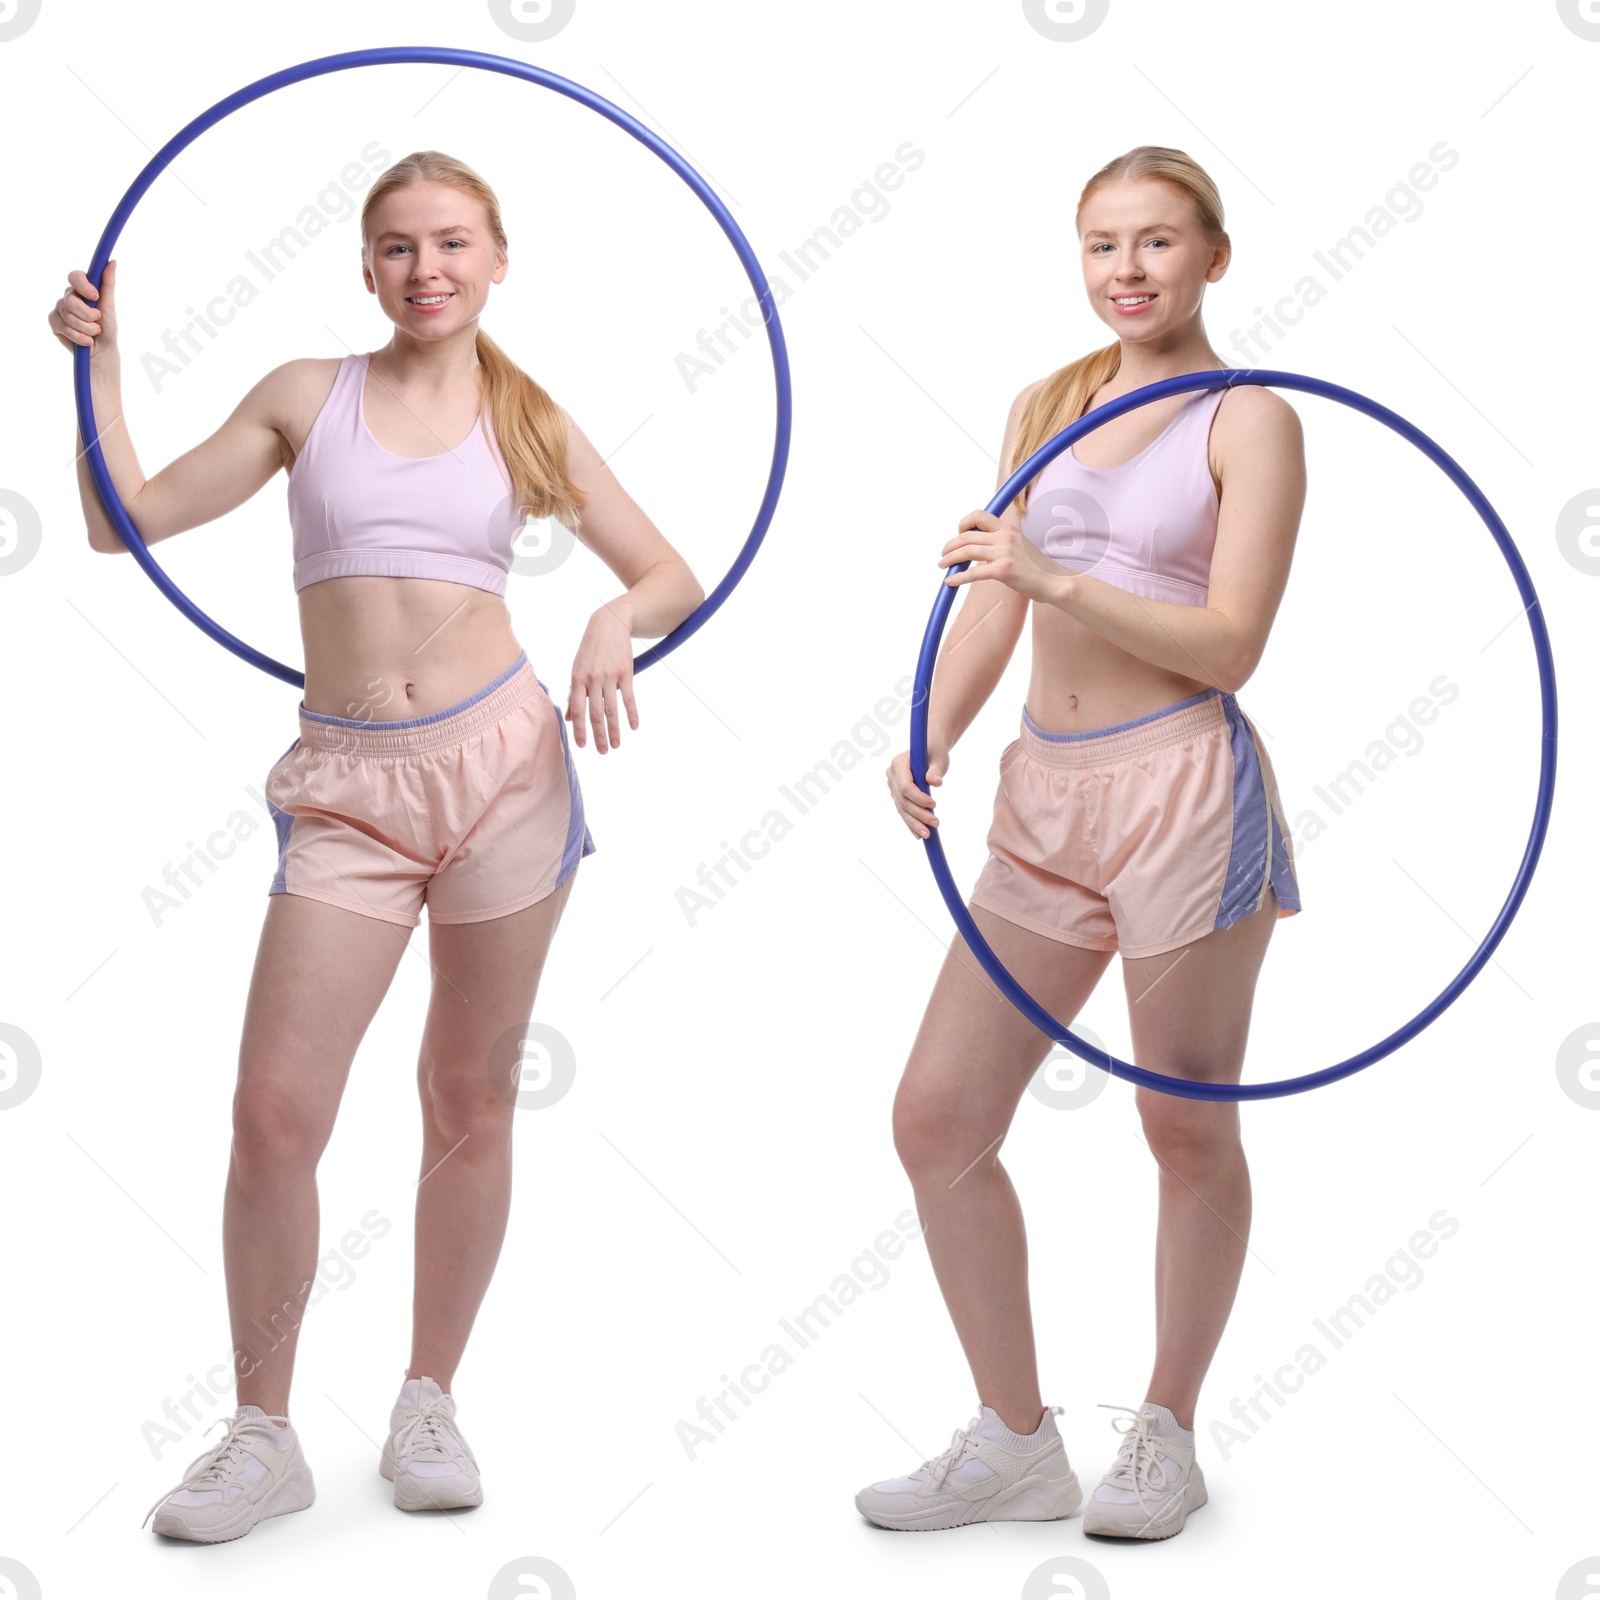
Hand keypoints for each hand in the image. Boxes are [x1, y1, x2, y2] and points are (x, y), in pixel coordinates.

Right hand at [50, 262, 117, 356]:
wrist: (102, 350)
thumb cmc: (108, 327)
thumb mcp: (109, 305)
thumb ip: (108, 283)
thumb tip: (112, 261)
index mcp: (82, 289)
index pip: (75, 276)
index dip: (83, 285)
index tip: (95, 296)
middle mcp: (69, 296)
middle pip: (71, 301)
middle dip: (88, 316)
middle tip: (97, 321)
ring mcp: (60, 309)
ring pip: (69, 316)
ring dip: (87, 329)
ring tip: (93, 332)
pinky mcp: (54, 322)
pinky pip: (63, 327)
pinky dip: (78, 336)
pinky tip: (85, 340)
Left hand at [567, 602, 637, 752]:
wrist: (609, 623)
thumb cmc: (591, 649)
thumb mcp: (577, 667)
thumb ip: (574, 692)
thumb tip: (570, 717)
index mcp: (577, 678)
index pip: (577, 709)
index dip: (579, 729)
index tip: (582, 745)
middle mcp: (592, 679)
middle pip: (595, 713)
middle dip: (598, 735)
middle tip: (603, 751)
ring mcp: (609, 676)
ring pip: (612, 709)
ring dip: (615, 729)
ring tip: (617, 745)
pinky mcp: (625, 672)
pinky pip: (629, 697)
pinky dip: (631, 713)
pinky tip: (633, 726)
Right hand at [886, 744, 947, 839]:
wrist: (928, 750)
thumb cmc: (934, 752)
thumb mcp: (938, 758)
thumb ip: (936, 770)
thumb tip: (935, 782)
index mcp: (898, 763)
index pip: (905, 786)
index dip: (918, 798)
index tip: (934, 805)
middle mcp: (892, 775)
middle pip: (903, 800)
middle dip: (918, 815)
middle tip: (935, 823)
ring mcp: (893, 786)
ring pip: (902, 809)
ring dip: (915, 823)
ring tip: (928, 834)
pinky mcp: (897, 794)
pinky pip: (903, 811)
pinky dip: (911, 823)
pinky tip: (919, 834)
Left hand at [939, 510, 1064, 602]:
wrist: (1052, 581)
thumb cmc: (1034, 567)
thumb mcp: (1018, 546)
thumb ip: (1000, 543)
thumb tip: (979, 549)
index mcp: (1007, 529)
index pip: (979, 515)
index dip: (963, 523)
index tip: (958, 535)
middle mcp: (1005, 537)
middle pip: (967, 536)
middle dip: (950, 546)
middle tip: (943, 555)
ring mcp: (1004, 552)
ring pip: (966, 551)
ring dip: (950, 559)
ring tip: (943, 566)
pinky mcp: (1003, 570)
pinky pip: (973, 573)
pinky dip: (958, 577)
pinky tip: (950, 581)